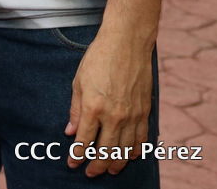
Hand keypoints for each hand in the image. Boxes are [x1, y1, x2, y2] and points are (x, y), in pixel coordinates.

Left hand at [65, 30, 153, 176]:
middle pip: (106, 150)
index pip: (85, 141)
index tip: (72, 162)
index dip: (78, 155)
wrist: (126, 43)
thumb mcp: (78, 82)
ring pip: (126, 149)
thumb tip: (71, 131)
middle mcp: (115, 116)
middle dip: (97, 165)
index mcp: (94, 108)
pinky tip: (129, 155)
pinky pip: (142, 138)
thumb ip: (75, 109)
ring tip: (109, 170)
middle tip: (90, 173)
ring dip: (117, 163)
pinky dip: (135, 150)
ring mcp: (133, 115)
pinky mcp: (146, 111)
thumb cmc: (98, 58)